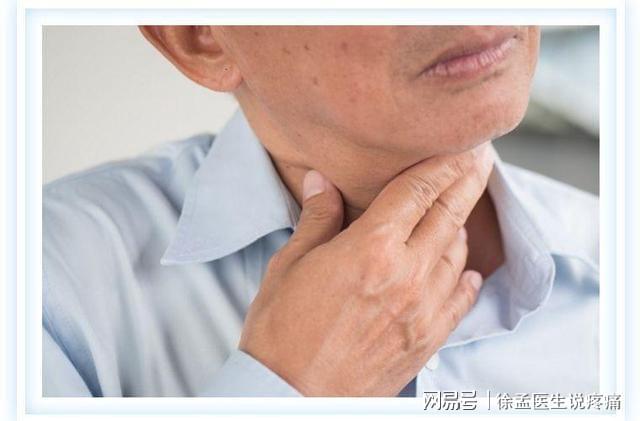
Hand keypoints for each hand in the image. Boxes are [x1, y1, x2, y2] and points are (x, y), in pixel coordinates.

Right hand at [238, 143, 494, 395]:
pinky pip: (460, 300)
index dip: (440, 165)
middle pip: (447, 216)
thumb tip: (322, 182)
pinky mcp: (426, 339)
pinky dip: (466, 278)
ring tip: (461, 212)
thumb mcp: (290, 264)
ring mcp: (422, 309)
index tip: (456, 149)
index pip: (417, 192)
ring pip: (457, 255)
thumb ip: (316, 218)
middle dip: (464, 185)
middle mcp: (406, 274)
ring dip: (461, 228)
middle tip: (480, 164)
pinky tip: (468, 270)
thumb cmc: (282, 330)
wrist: (292, 395)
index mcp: (371, 248)